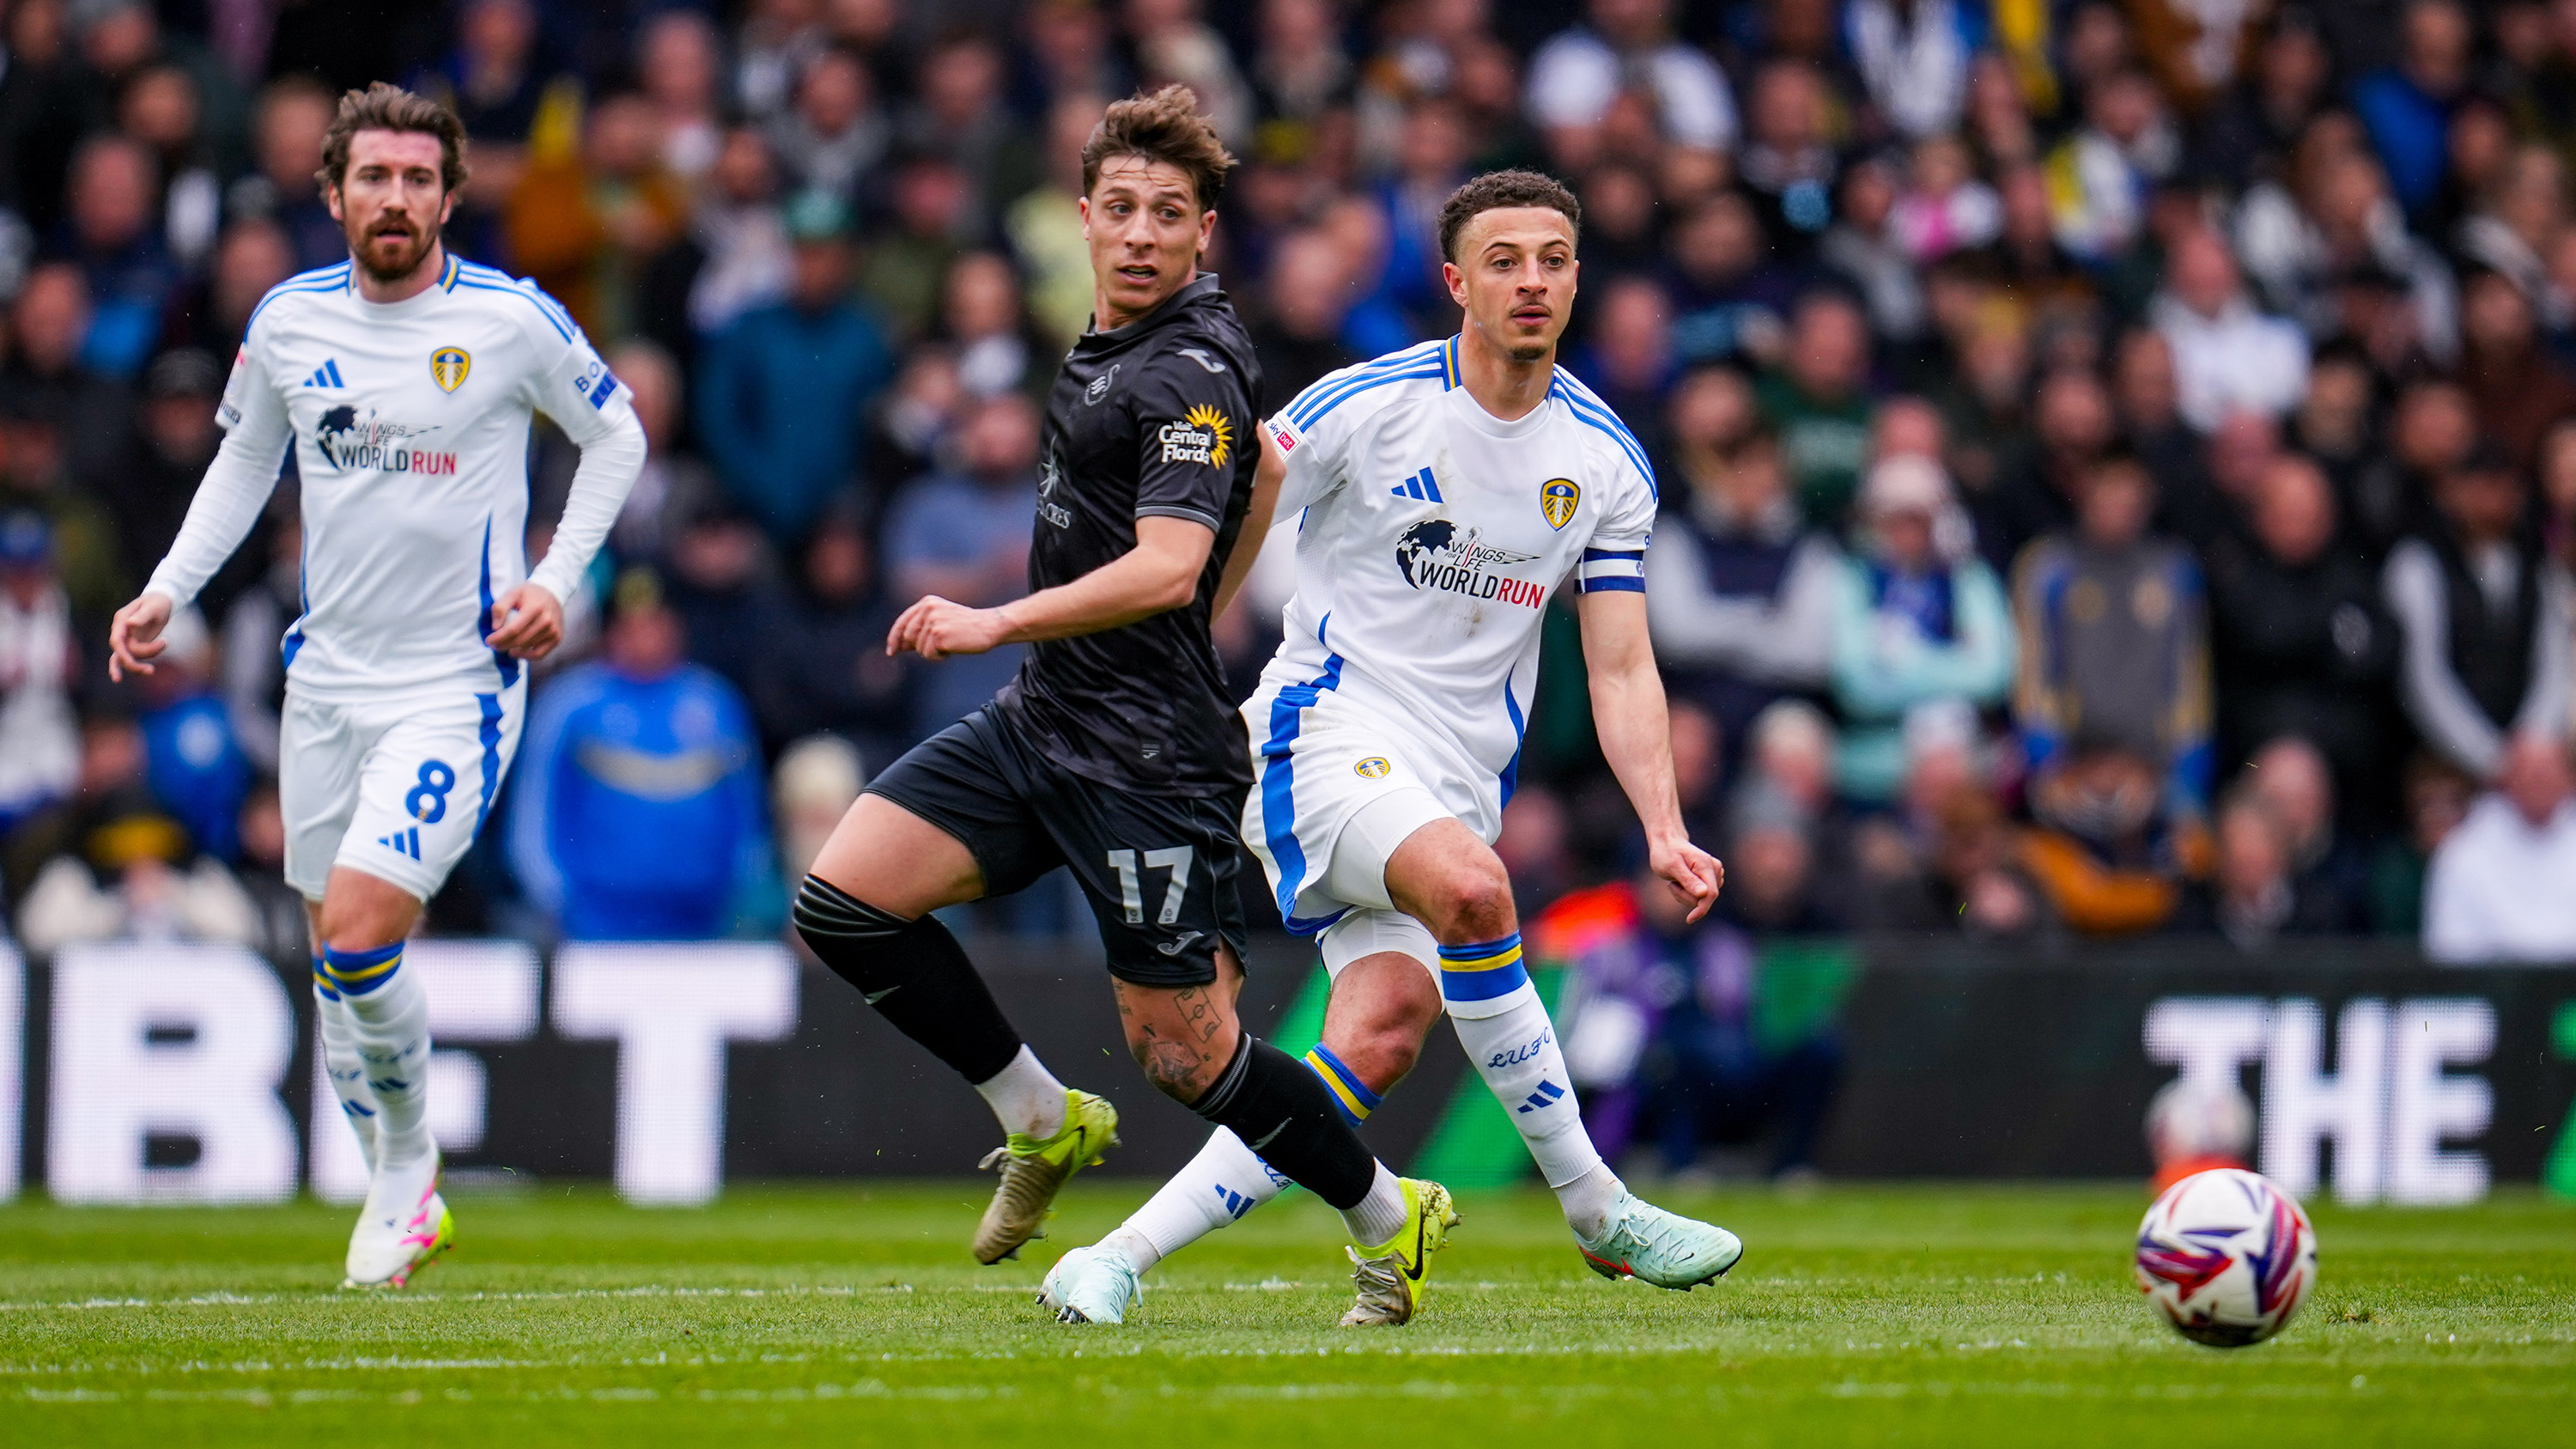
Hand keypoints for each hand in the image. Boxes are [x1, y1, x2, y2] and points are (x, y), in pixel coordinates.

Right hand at [107, 591, 173, 680]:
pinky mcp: (133, 644)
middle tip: (150, 670)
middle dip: (133, 663)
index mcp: (121, 620)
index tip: (130, 662)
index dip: (122, 653)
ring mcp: (126, 638)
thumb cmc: (157, 602)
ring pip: (127, 658)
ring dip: (141, 663)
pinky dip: (132, 667)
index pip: (116, 641)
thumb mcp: (152, 607)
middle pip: (121, 653)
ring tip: (157, 659)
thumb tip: (130, 624)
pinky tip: (127, 677)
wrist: (161, 602)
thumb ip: (142, 616)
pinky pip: (128, 658)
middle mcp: (120, 631)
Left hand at [486, 582, 564, 658]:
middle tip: (493, 645)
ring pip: (527, 647)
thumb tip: (496, 628)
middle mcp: (546, 621)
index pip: (513, 629)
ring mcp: (553, 631)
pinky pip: (539, 654)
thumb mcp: (512, 593)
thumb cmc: (529, 594)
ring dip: (511, 649)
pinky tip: (516, 652)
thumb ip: (500, 608)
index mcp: (535, 608)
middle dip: (502, 645)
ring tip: (502, 645)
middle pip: (519, 640)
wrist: (553, 593)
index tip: (488, 641)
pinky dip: (526, 656)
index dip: (498, 638)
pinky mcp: (556, 638)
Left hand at [886, 594, 1014, 659]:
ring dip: (933, 652)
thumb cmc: (966, 628)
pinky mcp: (939, 634)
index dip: (894, 638)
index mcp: (927, 602)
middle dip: (920, 647)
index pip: (903, 622)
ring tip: (951, 644)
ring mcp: (933, 621)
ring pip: (919, 648)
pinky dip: (939, 657)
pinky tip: (953, 649)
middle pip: (909, 637)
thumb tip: (898, 646)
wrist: (990, 626)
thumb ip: (920, 631)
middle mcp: (927, 609)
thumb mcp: (941, 623)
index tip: (891, 651)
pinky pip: (929, 655)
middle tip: (940, 647)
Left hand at [1650, 833, 1724, 923]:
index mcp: (1706, 865)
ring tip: (1675, 880)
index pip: (1711, 894)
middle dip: (1686, 896)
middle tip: (1672, 883)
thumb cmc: (1666, 853)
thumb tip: (1705, 893)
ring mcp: (1713, 874)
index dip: (1702, 909)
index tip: (1689, 919)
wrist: (1666, 842)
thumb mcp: (1672, 866)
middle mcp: (1714, 869)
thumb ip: (1688, 880)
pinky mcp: (1708, 879)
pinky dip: (1686, 893)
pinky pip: (1699, 896)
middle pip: (1705, 898)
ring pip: (1701, 898)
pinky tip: (1679, 882)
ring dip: (1684, 894)